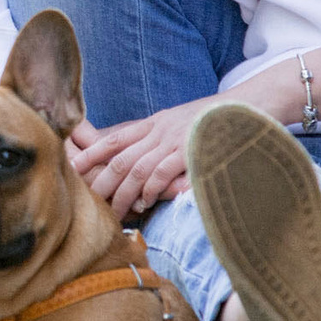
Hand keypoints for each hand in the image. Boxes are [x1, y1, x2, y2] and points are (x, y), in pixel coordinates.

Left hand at [69, 99, 210, 216]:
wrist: (248, 106)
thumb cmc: (214, 120)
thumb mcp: (178, 123)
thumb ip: (158, 137)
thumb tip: (140, 154)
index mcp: (154, 123)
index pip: (114, 140)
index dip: (91, 155)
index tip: (73, 168)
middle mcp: (159, 132)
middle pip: (120, 160)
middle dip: (101, 183)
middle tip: (89, 203)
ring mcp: (174, 142)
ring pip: (136, 170)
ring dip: (123, 195)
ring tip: (115, 213)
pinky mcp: (191, 153)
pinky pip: (162, 173)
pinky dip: (150, 190)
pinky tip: (145, 203)